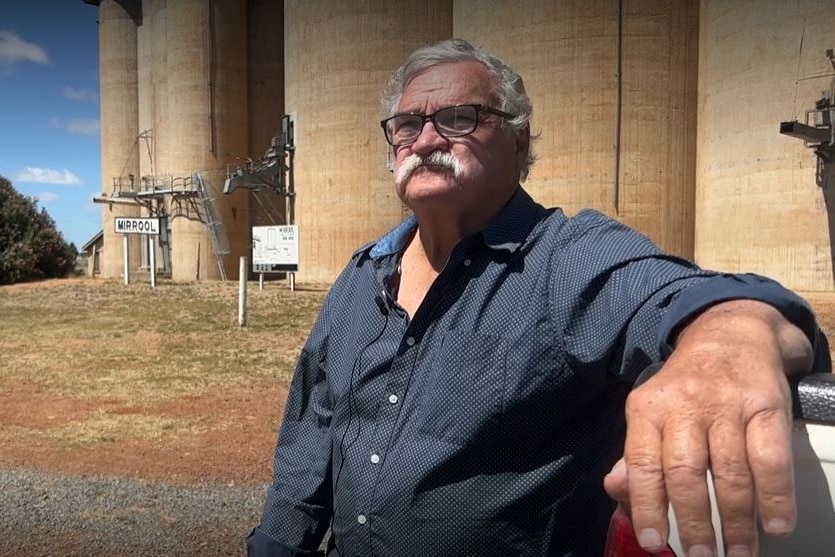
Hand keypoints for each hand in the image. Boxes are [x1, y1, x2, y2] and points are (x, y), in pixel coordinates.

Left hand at [606, 300, 811, 555]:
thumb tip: (615, 489)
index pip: (642, 462)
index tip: (653, 541)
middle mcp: (685, 404)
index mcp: (648, 407)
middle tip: (701, 556)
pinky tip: (775, 525)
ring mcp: (727, 404)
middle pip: (686, 471)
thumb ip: (635, 455)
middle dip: (693, 520)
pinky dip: (775, 496)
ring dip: (736, 521)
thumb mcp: (651, 412)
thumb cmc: (685, 389)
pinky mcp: (766, 405)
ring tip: (738, 552)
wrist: (728, 336)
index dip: (646, 504)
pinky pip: (770, 458)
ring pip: (730, 472)